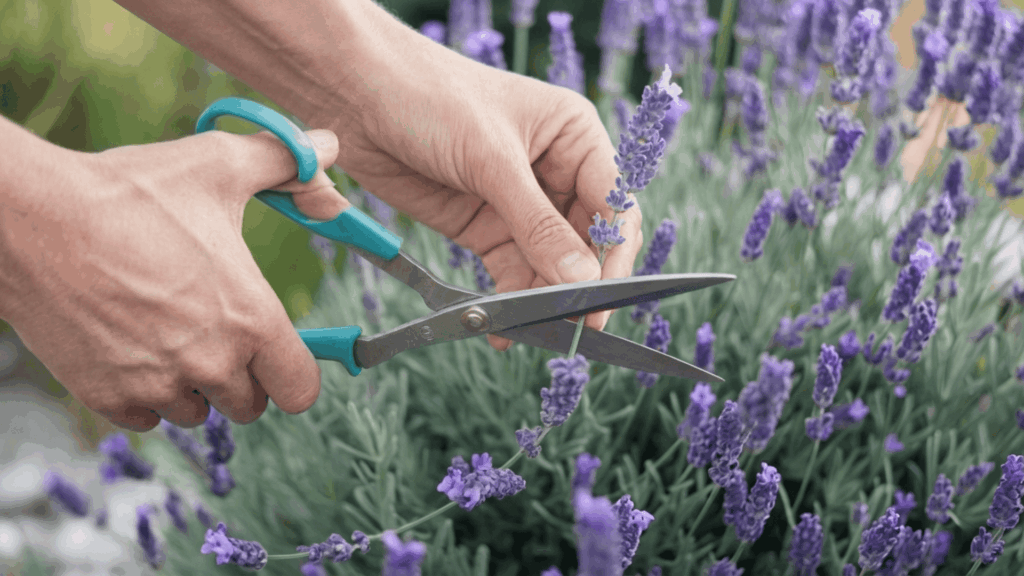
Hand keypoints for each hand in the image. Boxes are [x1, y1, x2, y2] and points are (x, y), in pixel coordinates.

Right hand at [0, 128, 344, 431]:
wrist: (33, 219)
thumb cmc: (132, 192)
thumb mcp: (219, 165)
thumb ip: (288, 163)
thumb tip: (331, 148)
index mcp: (251, 319)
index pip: (300, 390)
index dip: (294, 374)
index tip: (279, 356)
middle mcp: (211, 363)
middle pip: (249, 405)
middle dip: (241, 377)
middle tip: (216, 332)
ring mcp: (157, 385)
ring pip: (197, 413)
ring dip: (192, 386)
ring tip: (168, 333)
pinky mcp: (108, 397)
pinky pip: (145, 418)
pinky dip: (144, 393)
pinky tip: (130, 346)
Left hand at [312, 25, 643, 350]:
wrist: (354, 93)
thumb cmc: (429, 95)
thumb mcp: (490, 158)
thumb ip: (537, 224)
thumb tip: (581, 281)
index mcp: (574, 137)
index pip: (614, 204)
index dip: (613, 255)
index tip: (603, 299)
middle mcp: (554, 172)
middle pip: (584, 242)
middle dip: (577, 284)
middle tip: (568, 326)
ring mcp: (518, 203)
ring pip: (548, 264)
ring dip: (541, 300)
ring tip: (530, 331)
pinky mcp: (483, 227)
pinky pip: (510, 272)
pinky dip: (509, 300)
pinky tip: (503, 326)